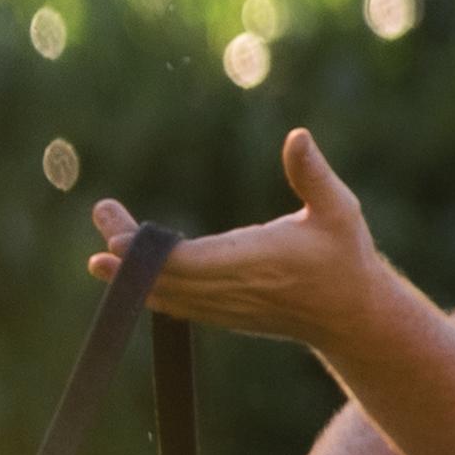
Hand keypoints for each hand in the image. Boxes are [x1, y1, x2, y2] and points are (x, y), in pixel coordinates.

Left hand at [89, 127, 396, 352]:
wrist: (353, 318)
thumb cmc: (345, 258)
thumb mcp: (338, 210)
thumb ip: (313, 175)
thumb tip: (297, 136)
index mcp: (257, 261)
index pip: (191, 262)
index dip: (150, 254)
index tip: (115, 238)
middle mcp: (235, 289)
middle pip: (166, 276)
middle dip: (127, 253)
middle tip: (101, 212)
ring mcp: (226, 307)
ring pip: (166, 293)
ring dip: (129, 272)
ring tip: (100, 247)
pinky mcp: (223, 314)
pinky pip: (177, 304)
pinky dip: (148, 288)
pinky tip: (124, 269)